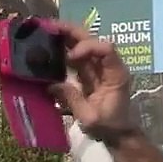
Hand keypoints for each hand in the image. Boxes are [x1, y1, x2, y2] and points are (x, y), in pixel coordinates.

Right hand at [48, 20, 139, 141]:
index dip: (88, 47)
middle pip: (93, 40)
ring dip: (65, 37)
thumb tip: (52, 85)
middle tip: (50, 27)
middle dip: (72, 32)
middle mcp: (108, 65)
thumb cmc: (108, 126)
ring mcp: (98, 67)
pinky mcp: (89, 72)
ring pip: (83, 44)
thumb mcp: (89, 117)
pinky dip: (63, 49)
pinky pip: (76, 56)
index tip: (70, 56)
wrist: (116, 134)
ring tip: (46, 31)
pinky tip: (49, 46)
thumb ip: (72, 99)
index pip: (106, 49)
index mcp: (115, 74)